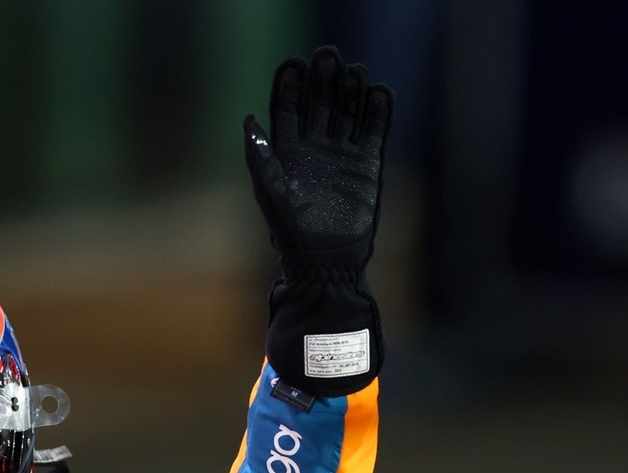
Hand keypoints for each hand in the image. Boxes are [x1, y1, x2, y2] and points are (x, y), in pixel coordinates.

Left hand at [244, 46, 393, 396]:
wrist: (325, 260)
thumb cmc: (291, 230)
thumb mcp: (271, 190)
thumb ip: (260, 155)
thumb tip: (248, 119)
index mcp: (286, 151)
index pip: (286, 108)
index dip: (289, 86)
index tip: (292, 64)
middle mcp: (314, 148)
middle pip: (320, 102)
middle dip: (323, 79)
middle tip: (328, 57)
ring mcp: (342, 155)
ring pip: (348, 111)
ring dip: (351, 90)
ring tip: (354, 71)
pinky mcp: (367, 165)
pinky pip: (375, 130)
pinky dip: (378, 111)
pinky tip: (379, 92)